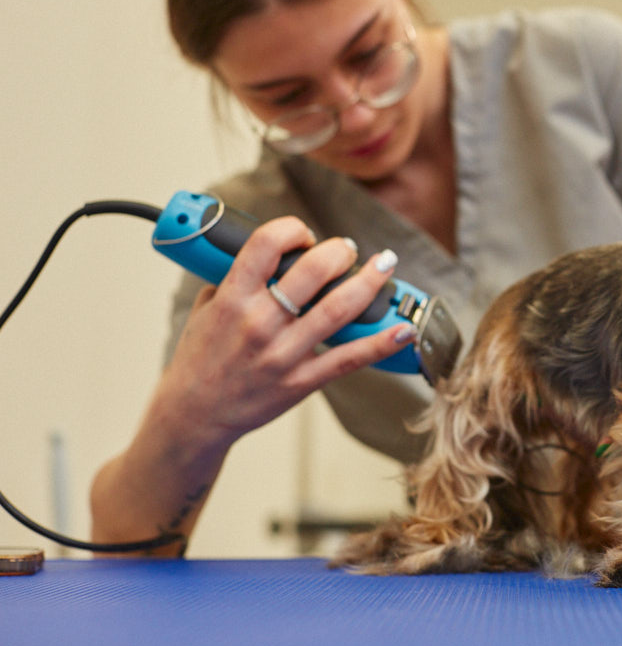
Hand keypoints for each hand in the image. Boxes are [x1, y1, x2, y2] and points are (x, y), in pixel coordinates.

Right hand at [155, 216, 412, 450]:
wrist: (194, 416)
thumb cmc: (199, 360)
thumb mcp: (205, 310)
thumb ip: (232, 279)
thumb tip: (268, 254)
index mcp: (233, 299)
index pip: (266, 245)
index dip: (293, 229)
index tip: (304, 233)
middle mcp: (260, 323)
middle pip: (312, 272)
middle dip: (338, 252)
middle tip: (348, 249)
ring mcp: (284, 354)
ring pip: (337, 309)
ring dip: (368, 284)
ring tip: (384, 266)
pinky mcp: (301, 382)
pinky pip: (348, 359)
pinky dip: (381, 343)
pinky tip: (403, 329)